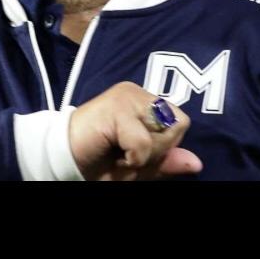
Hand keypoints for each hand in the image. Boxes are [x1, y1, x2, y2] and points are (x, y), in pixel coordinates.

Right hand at [69, 81, 202, 180]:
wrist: (63, 158)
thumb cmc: (100, 160)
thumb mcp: (140, 166)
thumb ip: (166, 162)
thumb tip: (196, 163)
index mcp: (148, 103)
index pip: (181, 123)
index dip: (165, 147)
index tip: (138, 154)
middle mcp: (141, 93)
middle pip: (178, 124)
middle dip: (158, 148)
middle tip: (129, 154)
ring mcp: (128, 95)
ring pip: (164, 130)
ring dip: (146, 152)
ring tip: (122, 152)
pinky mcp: (117, 105)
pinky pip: (143, 141)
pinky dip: (133, 157)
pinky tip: (113, 152)